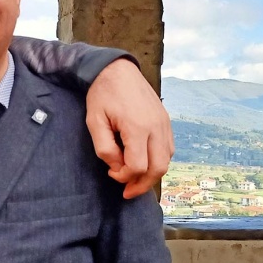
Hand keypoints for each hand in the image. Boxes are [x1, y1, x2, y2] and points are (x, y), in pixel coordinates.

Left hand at [85, 59, 172, 198]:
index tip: (111, 172)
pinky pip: (168, 148)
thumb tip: (117, 167)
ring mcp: (164, 124)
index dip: (124, 176)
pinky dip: (157, 160)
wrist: (117, 70)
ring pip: (167, 160)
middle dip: (142, 185)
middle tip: (127, 192)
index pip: (138, 166)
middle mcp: (156, 127)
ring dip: (152, 174)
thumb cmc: (102, 95)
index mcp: (137, 127)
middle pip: (159, 168)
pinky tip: (143, 162)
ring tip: (134, 179)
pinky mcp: (166, 121)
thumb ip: (105, 148)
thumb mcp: (94, 122)